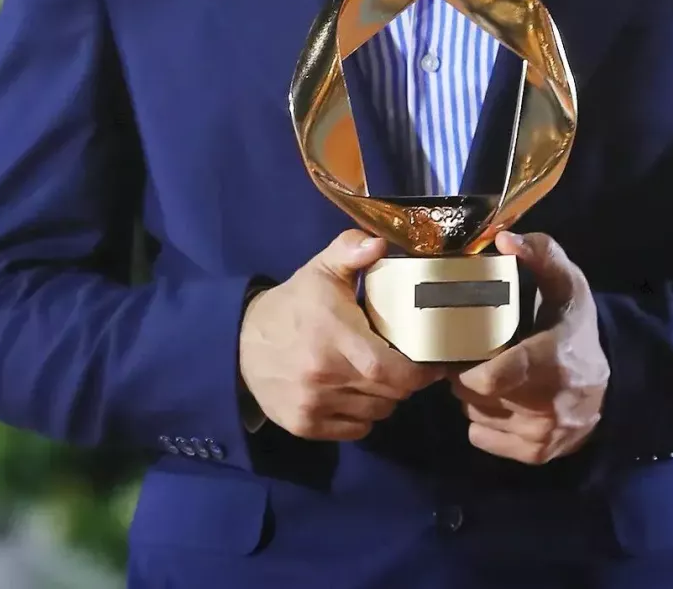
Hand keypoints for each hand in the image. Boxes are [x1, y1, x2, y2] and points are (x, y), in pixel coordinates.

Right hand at [239, 229, 443, 440]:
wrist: (241, 342)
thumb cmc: (293, 305)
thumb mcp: (320, 269)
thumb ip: (350, 250)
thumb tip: (379, 243)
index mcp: (336, 336)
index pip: (393, 370)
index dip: (420, 371)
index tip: (431, 361)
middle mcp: (326, 376)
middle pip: (391, 394)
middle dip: (405, 380)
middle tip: (403, 364)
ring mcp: (314, 404)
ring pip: (376, 413)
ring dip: (385, 397)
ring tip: (378, 377)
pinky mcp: (304, 425)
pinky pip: (355, 430)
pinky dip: (363, 416)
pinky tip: (355, 394)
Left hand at [450, 231, 608, 464]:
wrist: (612, 388)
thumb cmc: (577, 330)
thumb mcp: (569, 285)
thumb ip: (542, 255)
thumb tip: (504, 238)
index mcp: (552, 360)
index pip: (494, 377)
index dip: (466, 367)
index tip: (456, 348)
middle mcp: (547, 405)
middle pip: (474, 395)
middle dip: (462, 373)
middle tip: (467, 353)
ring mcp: (541, 435)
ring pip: (474, 414)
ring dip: (471, 396)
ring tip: (485, 374)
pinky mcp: (536, 455)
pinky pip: (480, 437)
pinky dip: (481, 420)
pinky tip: (498, 402)